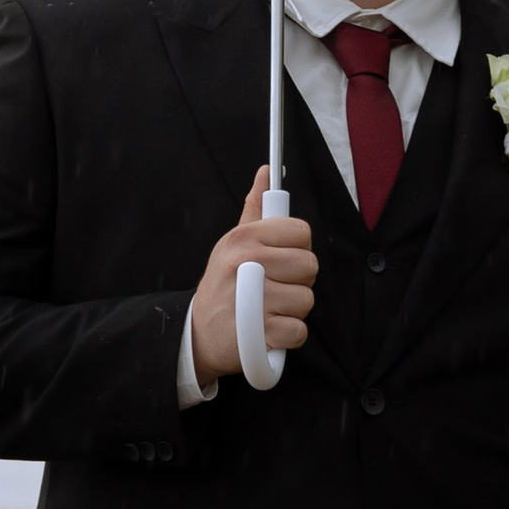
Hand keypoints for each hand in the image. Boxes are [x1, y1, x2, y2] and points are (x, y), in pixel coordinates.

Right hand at [190, 168, 316, 382]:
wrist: (198, 334)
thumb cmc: (222, 285)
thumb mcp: (232, 243)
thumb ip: (255, 209)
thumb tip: (267, 172)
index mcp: (244, 238)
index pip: (301, 232)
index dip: (297, 249)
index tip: (281, 260)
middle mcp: (248, 263)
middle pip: (309, 266)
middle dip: (297, 281)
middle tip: (275, 287)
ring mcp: (254, 298)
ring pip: (306, 299)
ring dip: (292, 310)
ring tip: (268, 309)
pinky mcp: (260, 333)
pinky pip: (299, 330)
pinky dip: (287, 336)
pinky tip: (269, 330)